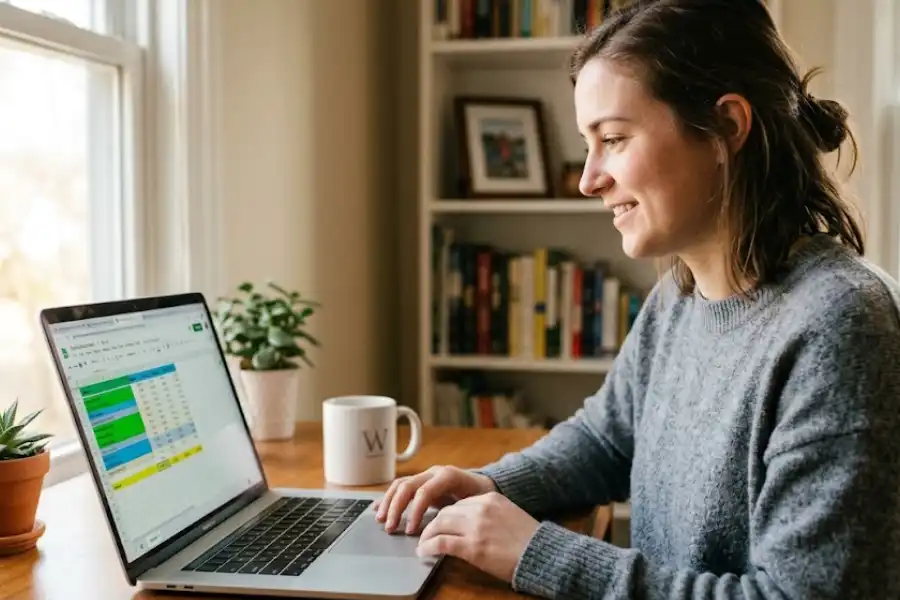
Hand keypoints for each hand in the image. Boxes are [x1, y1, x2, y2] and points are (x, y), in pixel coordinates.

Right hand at [374, 465, 496, 533]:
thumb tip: (441, 528)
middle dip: (396, 508)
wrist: (485, 484)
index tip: (411, 531)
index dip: (415, 511)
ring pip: (400, 484)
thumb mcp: (475, 504)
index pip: (424, 492)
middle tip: (391, 528)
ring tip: (381, 520)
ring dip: (388, 503)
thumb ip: (458, 512)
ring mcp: (426, 475)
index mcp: (448, 476)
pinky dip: (388, 498)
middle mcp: (434, 472)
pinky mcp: (421, 482)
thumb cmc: (482, 496)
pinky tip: (378, 508)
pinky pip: (401, 487)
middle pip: (407, 486)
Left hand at [416, 492, 539, 582]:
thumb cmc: (529, 540)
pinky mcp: (472, 547)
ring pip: (439, 524)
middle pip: (446, 512)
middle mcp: (481, 508)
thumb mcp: (509, 515)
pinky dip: (429, 547)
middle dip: (434, 523)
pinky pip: (441, 543)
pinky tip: (424, 552)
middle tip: (426, 533)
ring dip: (427, 535)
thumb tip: (468, 524)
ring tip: (423, 543)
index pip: (459, 503)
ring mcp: (476, 527)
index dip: (446, 515)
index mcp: (490, 498)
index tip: (440, 523)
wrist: (542, 554)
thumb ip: (488, 514)